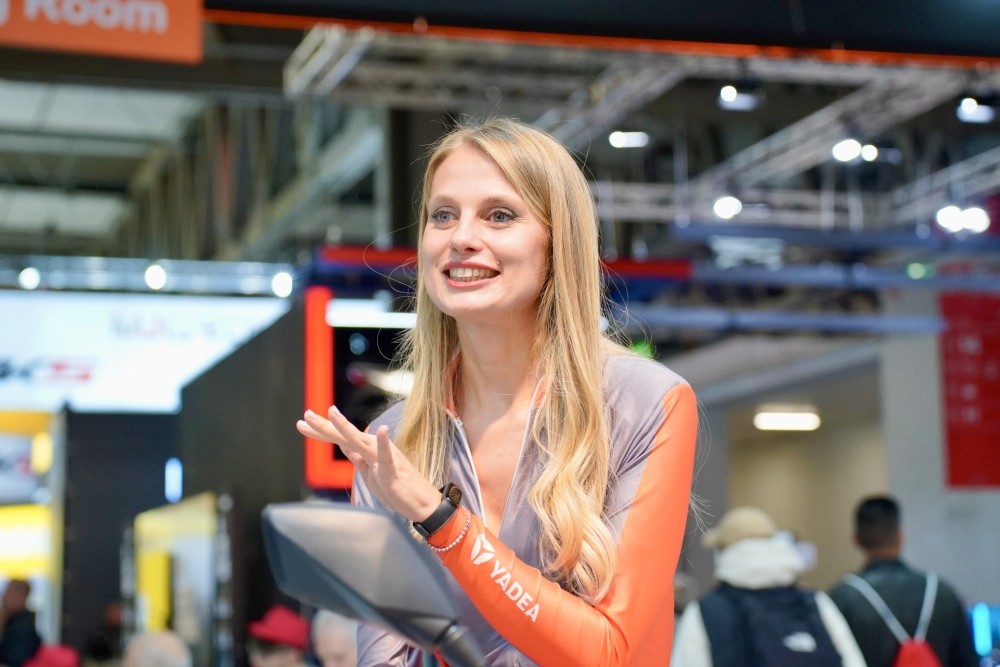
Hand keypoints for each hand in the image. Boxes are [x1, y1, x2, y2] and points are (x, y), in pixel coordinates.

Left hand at [297, 406, 441, 521]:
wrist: (421, 502)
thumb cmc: (397, 487)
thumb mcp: (369, 472)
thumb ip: (357, 457)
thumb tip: (343, 445)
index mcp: (367, 451)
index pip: (340, 438)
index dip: (321, 430)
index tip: (302, 423)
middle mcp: (374, 449)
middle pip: (344, 436)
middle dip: (324, 426)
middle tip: (306, 415)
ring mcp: (383, 458)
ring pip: (360, 441)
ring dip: (345, 427)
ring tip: (332, 413)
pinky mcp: (393, 470)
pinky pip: (387, 456)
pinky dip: (384, 443)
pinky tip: (382, 430)